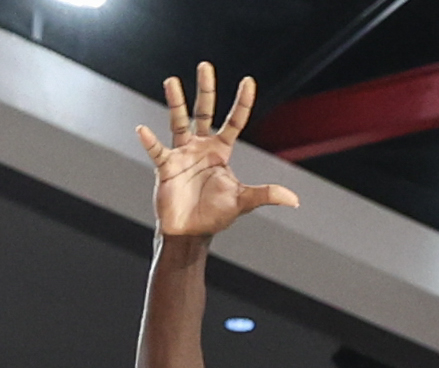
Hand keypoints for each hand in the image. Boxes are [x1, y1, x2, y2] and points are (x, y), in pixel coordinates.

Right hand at [135, 62, 300, 235]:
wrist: (191, 231)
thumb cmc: (216, 214)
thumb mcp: (243, 201)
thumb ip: (266, 195)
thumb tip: (294, 200)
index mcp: (221, 151)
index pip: (234, 122)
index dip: (242, 103)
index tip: (248, 81)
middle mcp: (201, 146)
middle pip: (204, 112)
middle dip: (206, 90)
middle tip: (206, 66)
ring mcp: (182, 153)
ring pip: (178, 121)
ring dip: (176, 102)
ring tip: (172, 81)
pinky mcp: (165, 166)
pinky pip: (156, 150)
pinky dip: (150, 141)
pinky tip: (143, 129)